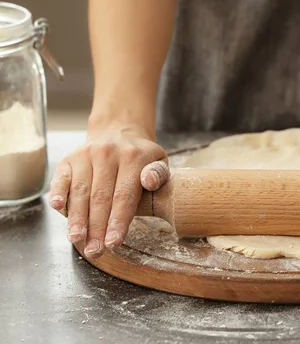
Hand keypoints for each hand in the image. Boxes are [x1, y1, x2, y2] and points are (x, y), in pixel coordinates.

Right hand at [49, 124, 168, 257]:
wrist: (118, 132)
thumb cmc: (141, 157)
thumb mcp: (158, 161)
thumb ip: (159, 173)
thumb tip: (150, 181)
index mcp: (133, 157)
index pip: (124, 195)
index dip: (118, 221)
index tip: (114, 242)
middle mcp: (107, 154)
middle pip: (100, 198)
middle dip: (97, 228)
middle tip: (96, 250)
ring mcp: (86, 155)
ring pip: (81, 192)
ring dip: (78, 219)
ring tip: (78, 240)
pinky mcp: (69, 159)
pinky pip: (61, 179)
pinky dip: (59, 193)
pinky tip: (59, 208)